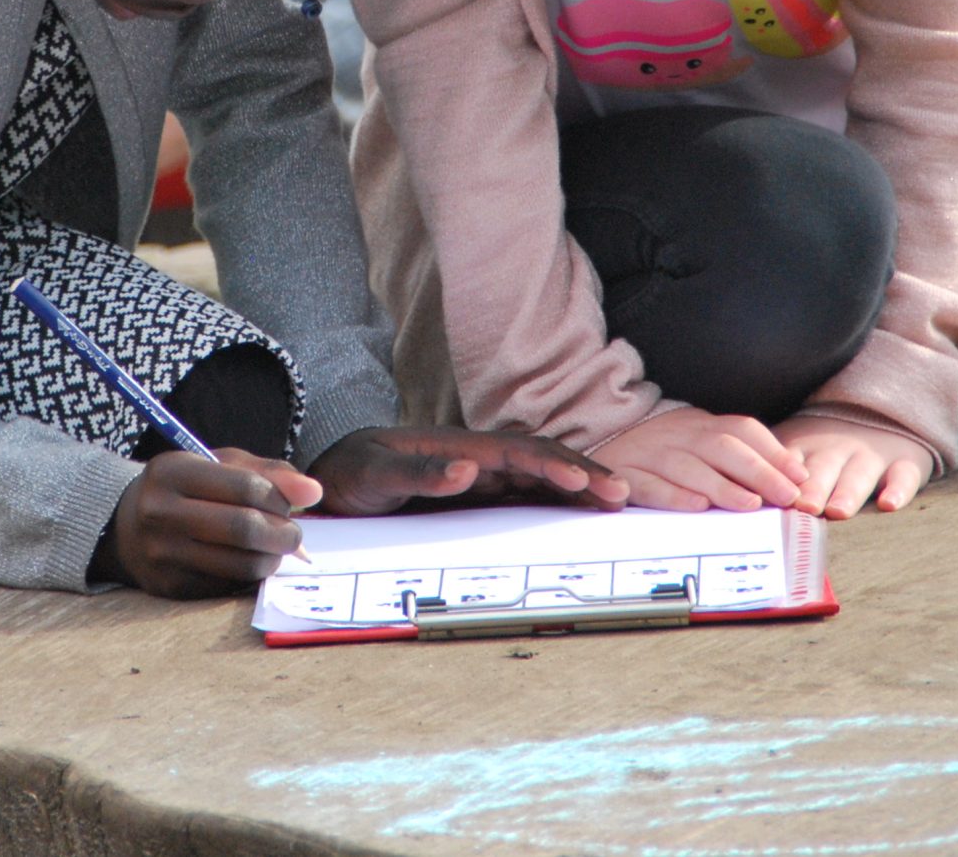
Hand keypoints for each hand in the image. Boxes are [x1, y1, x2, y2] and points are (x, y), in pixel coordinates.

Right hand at [107, 448, 322, 597]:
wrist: (125, 526)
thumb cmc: (186, 489)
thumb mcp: (219, 466)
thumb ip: (268, 473)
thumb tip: (315, 492)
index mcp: (173, 472)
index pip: (246, 487)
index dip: (280, 498)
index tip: (292, 504)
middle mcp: (161, 513)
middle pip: (244, 529)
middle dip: (283, 534)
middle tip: (294, 535)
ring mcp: (162, 555)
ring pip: (240, 565)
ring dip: (271, 559)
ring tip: (274, 548)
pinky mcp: (170, 588)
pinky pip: (227, 587)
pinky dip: (249, 576)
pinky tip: (249, 562)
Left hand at [307, 426, 628, 516]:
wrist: (335, 478)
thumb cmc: (352, 472)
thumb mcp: (375, 473)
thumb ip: (418, 471)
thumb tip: (467, 468)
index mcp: (459, 445)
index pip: (517, 452)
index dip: (553, 464)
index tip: (583, 481)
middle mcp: (477, 457)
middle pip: (541, 460)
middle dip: (583, 473)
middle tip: (621, 495)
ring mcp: (481, 476)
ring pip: (541, 478)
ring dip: (579, 486)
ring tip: (618, 502)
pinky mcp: (478, 496)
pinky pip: (526, 495)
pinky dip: (558, 500)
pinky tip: (582, 512)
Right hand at [593, 406, 807, 511]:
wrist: (597, 439)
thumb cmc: (661, 451)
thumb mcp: (698, 444)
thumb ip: (738, 459)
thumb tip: (791, 479)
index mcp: (698, 424)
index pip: (741, 429)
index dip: (773, 452)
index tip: (799, 477)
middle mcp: (676, 433)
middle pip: (720, 446)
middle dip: (758, 471)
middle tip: (785, 496)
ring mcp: (648, 452)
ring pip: (687, 465)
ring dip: (721, 485)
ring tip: (749, 505)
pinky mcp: (623, 474)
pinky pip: (647, 484)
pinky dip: (672, 495)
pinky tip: (696, 507)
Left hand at [774, 415, 933, 517]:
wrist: (883, 411)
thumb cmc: (827, 443)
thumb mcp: (796, 446)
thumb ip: (768, 469)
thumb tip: (718, 496)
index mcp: (806, 448)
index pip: (787, 464)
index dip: (776, 478)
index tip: (763, 495)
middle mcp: (836, 451)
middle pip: (822, 472)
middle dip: (810, 489)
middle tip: (799, 506)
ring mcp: (870, 457)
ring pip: (858, 476)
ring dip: (847, 492)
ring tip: (836, 510)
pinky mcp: (904, 463)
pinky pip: (903, 477)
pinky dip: (898, 490)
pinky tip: (888, 504)